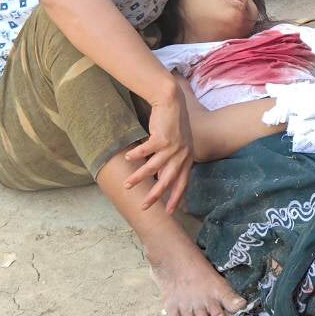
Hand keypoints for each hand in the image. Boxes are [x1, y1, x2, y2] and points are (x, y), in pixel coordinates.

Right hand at [125, 93, 193, 211]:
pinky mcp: (162, 138)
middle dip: (156, 195)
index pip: (183, 183)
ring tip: (127, 185)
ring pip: (153, 168)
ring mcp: (173, 147)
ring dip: (139, 177)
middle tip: (144, 206)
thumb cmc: (172, 125)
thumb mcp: (178, 146)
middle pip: (168, 180)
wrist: (172, 103)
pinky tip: (128, 157)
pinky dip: (137, 155)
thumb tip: (162, 178)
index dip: (177, 198)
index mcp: (187, 159)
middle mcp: (182, 155)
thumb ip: (172, 162)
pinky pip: (146, 150)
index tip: (170, 212)